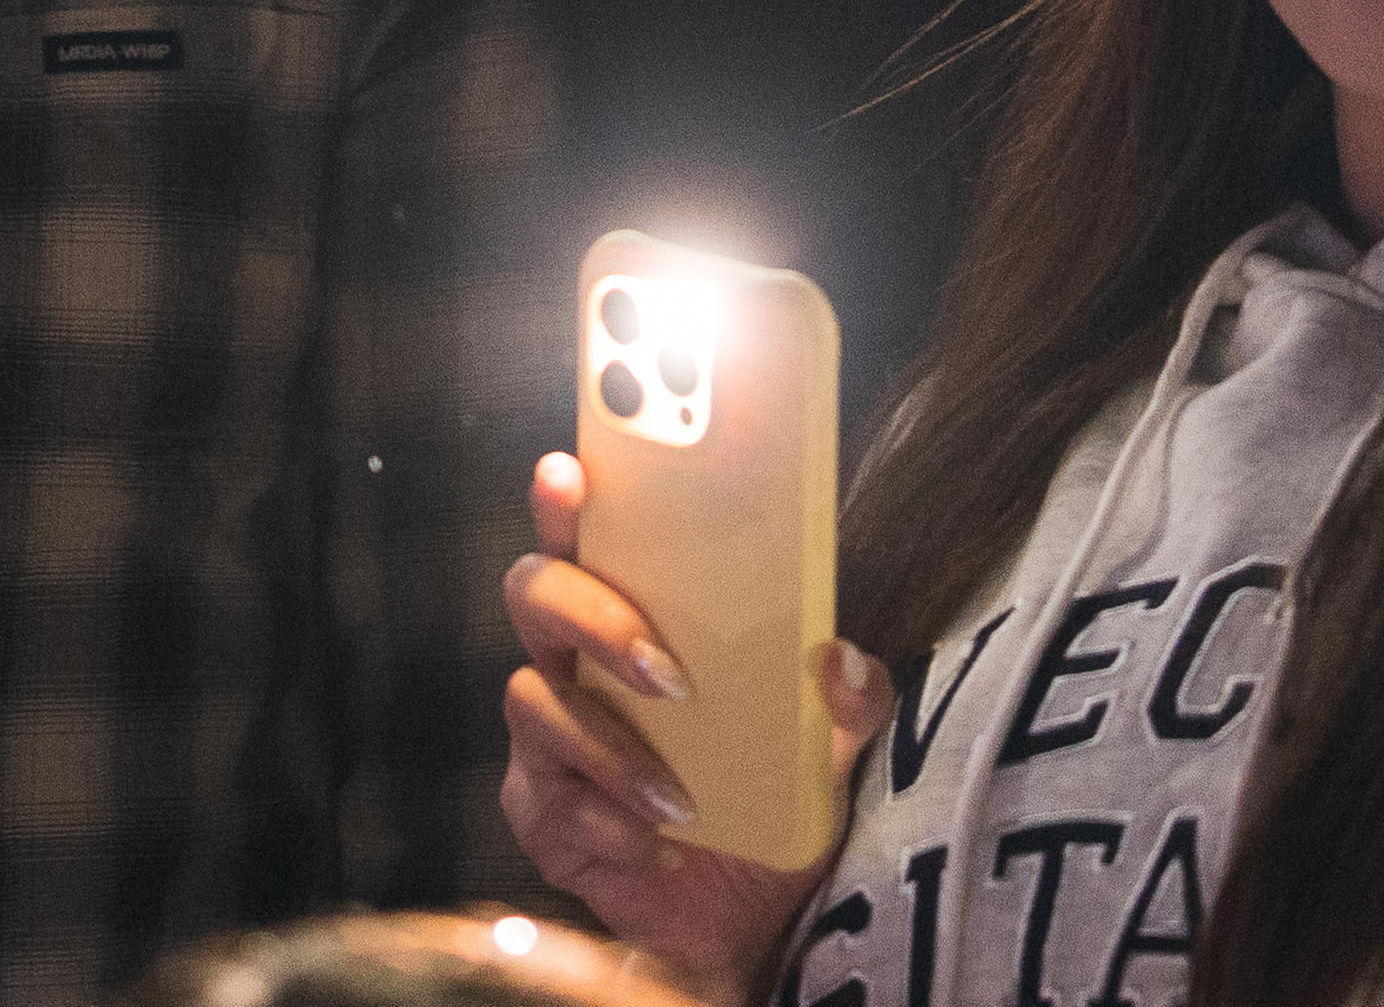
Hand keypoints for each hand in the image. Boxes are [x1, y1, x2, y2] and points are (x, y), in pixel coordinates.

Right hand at [499, 453, 892, 984]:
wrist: (759, 913)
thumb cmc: (779, 798)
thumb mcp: (834, 745)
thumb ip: (849, 697)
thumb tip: (837, 658)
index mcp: (639, 616)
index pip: (588, 535)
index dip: (567, 499)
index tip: (570, 470)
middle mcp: (578, 664)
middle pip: (533, 596)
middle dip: (590, 615)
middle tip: (666, 666)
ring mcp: (550, 741)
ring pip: (537, 705)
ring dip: (614, 748)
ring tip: (682, 794)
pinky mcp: (545, 816)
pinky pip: (552, 803)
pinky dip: (610, 820)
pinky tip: (662, 840)